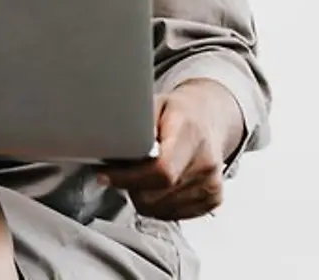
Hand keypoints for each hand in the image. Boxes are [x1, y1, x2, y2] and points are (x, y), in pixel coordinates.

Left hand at [100, 79, 244, 220]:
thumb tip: (110, 140)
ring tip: (141, 175)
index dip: (128, 178)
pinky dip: (158, 204)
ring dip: (142, 197)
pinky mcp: (213, 199)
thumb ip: (136, 125)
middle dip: (129, 187)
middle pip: (156, 195)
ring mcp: (211, 184)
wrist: (210, 119)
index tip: (105, 175)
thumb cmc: (179, 113)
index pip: (160, 170)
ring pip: (161, 209)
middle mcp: (205, 163)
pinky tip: (156, 186)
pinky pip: (173, 214)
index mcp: (189, 135)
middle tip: (121, 172)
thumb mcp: (154, 105)